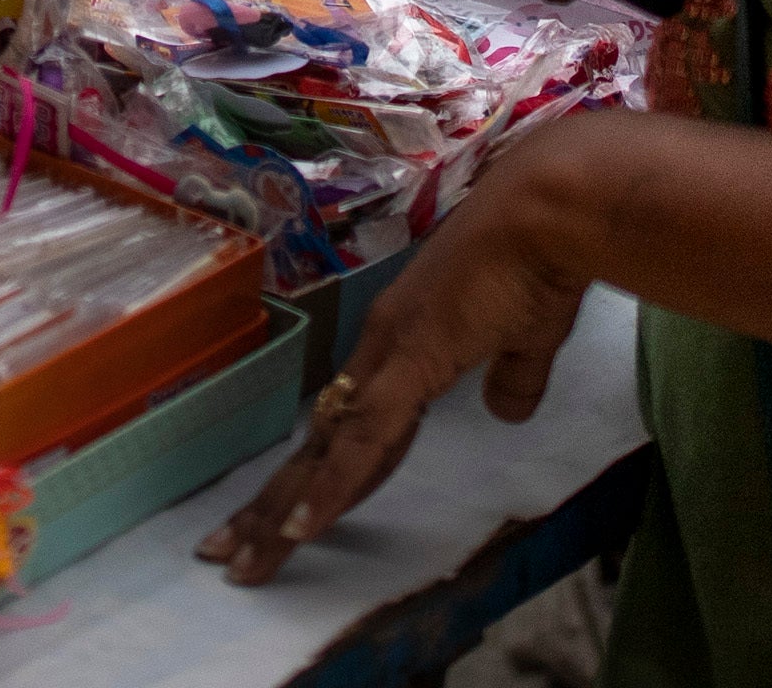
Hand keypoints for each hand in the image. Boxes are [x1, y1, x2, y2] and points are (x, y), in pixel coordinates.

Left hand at [200, 130, 604, 585]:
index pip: (352, 425)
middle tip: (223, 553)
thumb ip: (514, 375)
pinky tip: (299, 530)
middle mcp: (382, 349)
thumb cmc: (543, 261)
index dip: (319, 473)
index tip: (284, 516)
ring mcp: (389, 354)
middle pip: (320, 444)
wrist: (547, 209)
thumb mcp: (530, 335)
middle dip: (270, 505)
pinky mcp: (409, 361)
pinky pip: (364, 441)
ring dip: (281, 512)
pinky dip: (329, 489)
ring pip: (324, 450)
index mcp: (406, 342)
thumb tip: (506, 412)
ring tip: (240, 562)